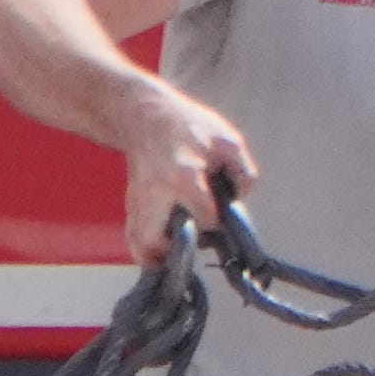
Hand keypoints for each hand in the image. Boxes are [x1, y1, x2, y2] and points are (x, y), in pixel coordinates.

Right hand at [120, 88, 255, 268]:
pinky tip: (164, 253)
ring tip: (178, 261)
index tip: (221, 220)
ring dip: (157, 258)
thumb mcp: (227, 141)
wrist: (145, 114)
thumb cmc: (188, 126)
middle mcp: (154, 194)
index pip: (205, 218)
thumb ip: (243, 171)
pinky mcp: (131, 203)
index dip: (217, 224)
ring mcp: (137, 200)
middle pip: (153, 241)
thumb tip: (242, 199)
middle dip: (175, 255)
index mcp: (182, 178)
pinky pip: (133, 236)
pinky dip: (146, 250)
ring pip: (137, 243)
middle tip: (193, 253)